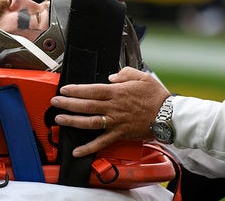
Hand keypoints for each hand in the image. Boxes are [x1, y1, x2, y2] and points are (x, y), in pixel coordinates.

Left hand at [50, 67, 169, 156]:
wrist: (170, 116)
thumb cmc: (157, 97)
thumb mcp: (142, 77)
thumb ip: (125, 73)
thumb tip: (112, 76)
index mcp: (117, 92)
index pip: (91, 90)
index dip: (76, 90)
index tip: (64, 89)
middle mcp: (114, 107)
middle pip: (86, 105)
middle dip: (68, 103)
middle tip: (55, 102)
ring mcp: (115, 122)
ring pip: (90, 122)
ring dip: (73, 121)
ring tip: (59, 119)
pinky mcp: (120, 134)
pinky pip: (101, 142)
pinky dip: (88, 147)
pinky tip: (77, 151)